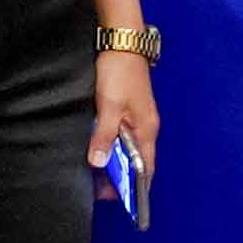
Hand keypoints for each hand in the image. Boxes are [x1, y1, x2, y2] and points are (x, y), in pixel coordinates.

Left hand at [89, 49, 158, 195]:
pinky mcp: (127, 108)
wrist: (122, 40)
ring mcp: (137, 117)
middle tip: (100, 190)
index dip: (135, 187)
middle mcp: (145, 127)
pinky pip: (120, 135)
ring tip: (95, 173)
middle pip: (136, 160)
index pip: (146, 168)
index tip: (120, 201)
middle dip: (121, 177)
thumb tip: (98, 162)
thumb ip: (104, 135)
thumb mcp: (109, 106)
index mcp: (146, 130)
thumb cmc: (119, 72)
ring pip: (127, 148)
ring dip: (114, 161)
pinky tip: (96, 148)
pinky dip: (110, 146)